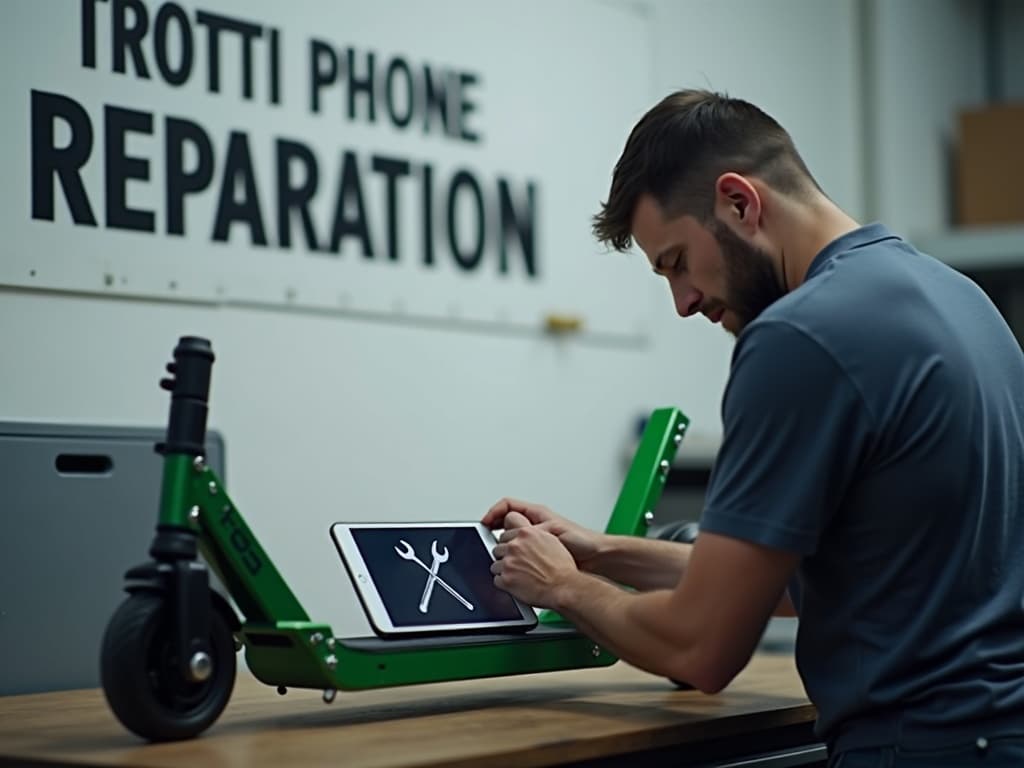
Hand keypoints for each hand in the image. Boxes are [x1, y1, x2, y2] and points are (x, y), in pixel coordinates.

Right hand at [482, 498, 602, 570]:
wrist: (596, 556)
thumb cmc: (582, 540)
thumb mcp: (552, 530)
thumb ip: (533, 531)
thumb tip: (514, 532)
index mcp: (536, 513)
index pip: (508, 505)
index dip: (494, 512)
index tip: (484, 523)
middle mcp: (535, 524)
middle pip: (506, 520)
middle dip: (493, 527)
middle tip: (484, 536)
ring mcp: (536, 537)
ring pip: (511, 535)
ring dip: (501, 541)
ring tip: (494, 550)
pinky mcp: (539, 551)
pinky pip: (520, 549)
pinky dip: (512, 553)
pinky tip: (510, 560)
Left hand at [491, 526, 578, 608]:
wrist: (564, 586)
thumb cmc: (562, 568)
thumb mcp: (551, 540)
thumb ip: (534, 535)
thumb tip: (527, 537)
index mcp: (526, 534)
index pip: (505, 534)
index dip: (509, 543)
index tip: (512, 548)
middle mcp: (515, 546)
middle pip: (498, 549)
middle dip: (505, 557)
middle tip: (516, 564)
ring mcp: (509, 562)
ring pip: (495, 565)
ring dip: (504, 571)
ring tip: (518, 576)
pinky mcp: (506, 579)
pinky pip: (497, 580)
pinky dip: (504, 584)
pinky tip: (516, 584)